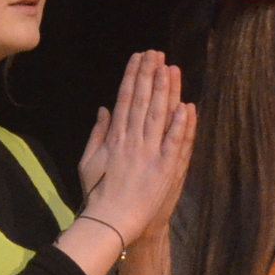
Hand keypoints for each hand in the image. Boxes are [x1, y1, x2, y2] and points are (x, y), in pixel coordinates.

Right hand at [77, 49, 194, 247]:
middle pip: (142, 102)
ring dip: (165, 91)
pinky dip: (181, 125)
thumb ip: (97, 133)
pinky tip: (186, 106)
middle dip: (149, 75)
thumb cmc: (97, 194)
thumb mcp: (88, 161)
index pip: (125, 99)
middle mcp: (131, 140)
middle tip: (156, 53)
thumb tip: (104, 109)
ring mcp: (148, 153)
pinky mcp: (163, 169)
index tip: (139, 58)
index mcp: (114, 137)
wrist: (109, 221)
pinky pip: (174, 144)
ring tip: (170, 68)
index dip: (133, 76)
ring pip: (159, 116)